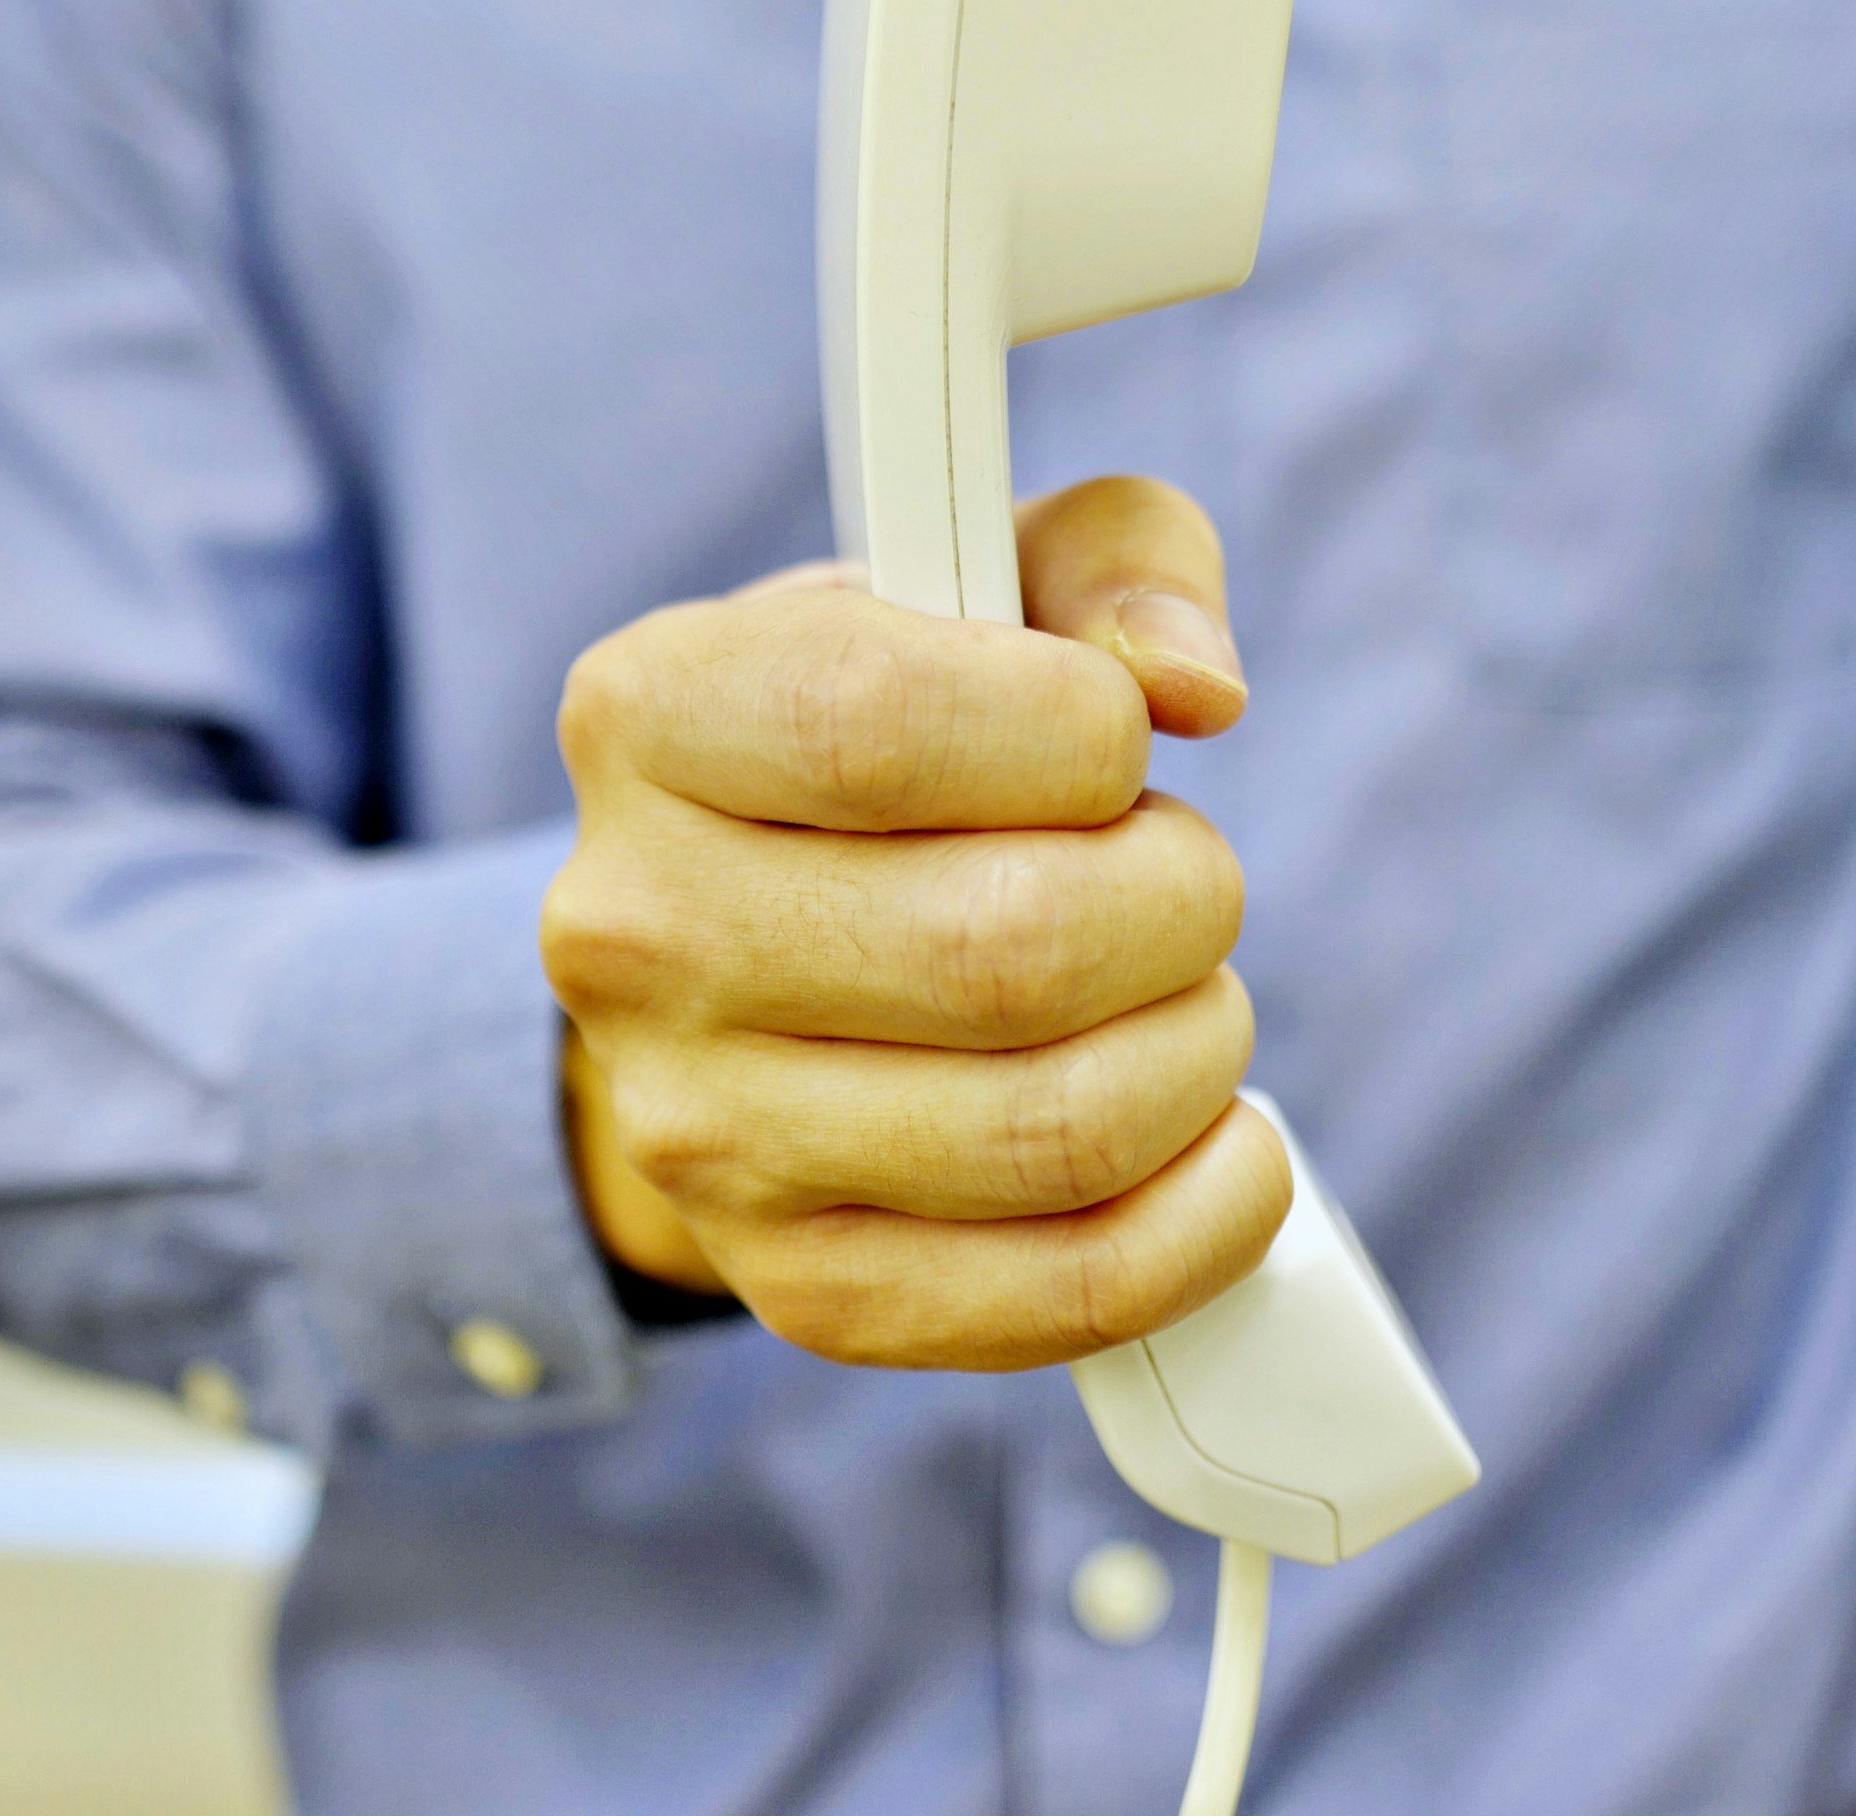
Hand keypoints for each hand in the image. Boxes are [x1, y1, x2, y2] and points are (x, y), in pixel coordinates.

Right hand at [543, 475, 1291, 1369]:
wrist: (746, 958)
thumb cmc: (905, 736)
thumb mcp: (981, 576)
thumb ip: (1114, 562)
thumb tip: (1193, 681)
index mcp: (650, 717)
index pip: (879, 734)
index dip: (1076, 734)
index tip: (1118, 738)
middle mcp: (637, 937)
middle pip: (1002, 952)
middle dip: (1178, 901)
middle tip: (1180, 878)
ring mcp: (704, 1138)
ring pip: (1056, 1129)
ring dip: (1199, 1047)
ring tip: (1182, 996)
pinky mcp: (804, 1289)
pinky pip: (1071, 1292)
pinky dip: (1210, 1214)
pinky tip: (1218, 1139)